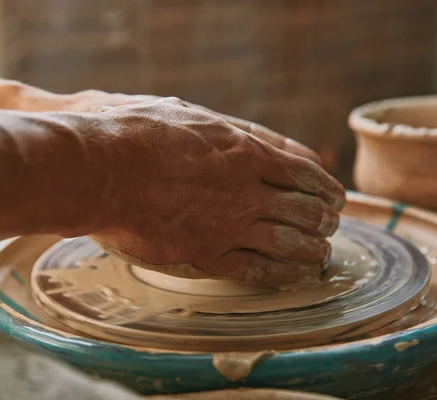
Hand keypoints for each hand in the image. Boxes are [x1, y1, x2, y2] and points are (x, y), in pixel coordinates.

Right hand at [77, 98, 344, 284]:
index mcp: (246, 153)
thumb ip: (234, 131)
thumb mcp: (193, 114)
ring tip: (320, 255)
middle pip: (307, 211)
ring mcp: (228, 225)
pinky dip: (283, 274)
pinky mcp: (205, 254)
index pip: (306, 173)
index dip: (327, 188)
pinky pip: (257, 271)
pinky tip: (295, 277)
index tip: (335, 197)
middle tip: (330, 226)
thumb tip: (271, 144)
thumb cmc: (139, 132)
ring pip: (290, 243)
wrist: (101, 168)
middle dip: (325, 220)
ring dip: (312, 250)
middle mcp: (246, 191)